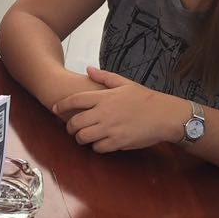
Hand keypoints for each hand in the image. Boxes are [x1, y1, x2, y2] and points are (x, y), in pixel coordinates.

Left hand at [52, 66, 191, 152]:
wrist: (164, 115)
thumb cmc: (145, 98)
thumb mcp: (125, 83)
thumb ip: (104, 77)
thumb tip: (88, 69)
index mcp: (104, 97)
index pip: (74, 101)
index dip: (60, 106)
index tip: (54, 109)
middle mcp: (104, 113)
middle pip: (75, 123)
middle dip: (70, 127)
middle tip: (72, 128)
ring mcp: (110, 128)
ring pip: (84, 137)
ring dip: (81, 138)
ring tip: (84, 137)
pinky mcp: (118, 142)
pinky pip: (98, 148)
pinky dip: (96, 146)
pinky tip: (100, 142)